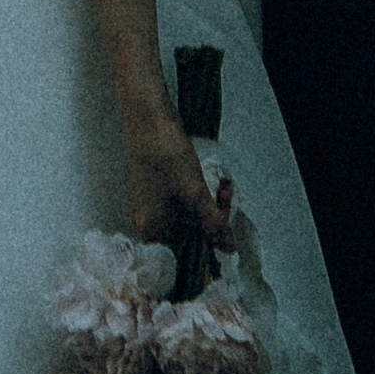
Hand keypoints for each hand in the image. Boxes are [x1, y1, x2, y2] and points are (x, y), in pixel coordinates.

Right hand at [128, 117, 234, 262]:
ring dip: (208, 206)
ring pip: (187, 217)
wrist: (148, 118)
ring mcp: (149, 204)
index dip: (206, 249)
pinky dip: (198, 196)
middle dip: (212, 220)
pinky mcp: (154, 188)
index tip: (225, 236)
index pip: (182, 255)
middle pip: (186, 235)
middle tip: (227, 199)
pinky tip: (212, 182)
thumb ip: (214, 224)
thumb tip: (228, 250)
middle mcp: (146, 221)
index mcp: (151, 230)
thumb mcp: (196, 195)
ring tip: (223, 188)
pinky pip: (181, 203)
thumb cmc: (167, 157)